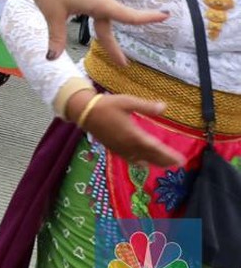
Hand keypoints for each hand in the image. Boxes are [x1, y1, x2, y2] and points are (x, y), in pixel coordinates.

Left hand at [9, 0, 168, 61]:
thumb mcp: (52, 15)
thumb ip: (55, 38)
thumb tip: (52, 59)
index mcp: (98, 3)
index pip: (127, 15)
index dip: (146, 18)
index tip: (165, 15)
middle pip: (110, 22)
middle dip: (113, 44)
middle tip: (123, 64)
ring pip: (107, 8)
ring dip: (116, 15)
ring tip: (135, 20)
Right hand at [66, 90, 184, 167]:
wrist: (85, 112)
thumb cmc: (107, 105)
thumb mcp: (127, 102)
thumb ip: (146, 106)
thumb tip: (164, 107)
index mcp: (133, 134)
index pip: (155, 148)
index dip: (169, 155)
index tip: (181, 160)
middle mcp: (128, 145)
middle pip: (150, 156)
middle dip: (165, 161)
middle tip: (178, 164)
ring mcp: (120, 149)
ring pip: (141, 160)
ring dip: (155, 163)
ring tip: (166, 165)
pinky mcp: (114, 149)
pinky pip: (130, 160)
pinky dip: (139, 163)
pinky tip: (143, 164)